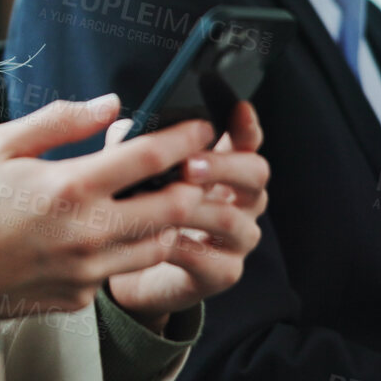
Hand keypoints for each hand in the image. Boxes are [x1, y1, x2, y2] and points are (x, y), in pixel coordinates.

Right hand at [0, 94, 221, 316]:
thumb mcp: (2, 143)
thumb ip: (62, 120)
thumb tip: (111, 104)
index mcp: (69, 186)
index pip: (151, 157)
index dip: (186, 138)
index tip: (203, 128)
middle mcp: (87, 232)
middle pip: (174, 207)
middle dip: (192, 183)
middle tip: (191, 168)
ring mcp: (86, 271)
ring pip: (158, 245)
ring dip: (167, 220)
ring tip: (157, 199)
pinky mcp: (80, 297)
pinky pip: (121, 270)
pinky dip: (125, 249)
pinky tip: (108, 233)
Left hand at [106, 101, 269, 326]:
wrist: (132, 268)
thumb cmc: (140, 209)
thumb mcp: (138, 174)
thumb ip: (138, 148)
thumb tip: (126, 128)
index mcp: (226, 168)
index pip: (247, 141)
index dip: (246, 125)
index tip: (238, 108)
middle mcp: (242, 200)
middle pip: (255, 174)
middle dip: (222, 165)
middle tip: (187, 165)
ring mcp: (238, 238)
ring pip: (230, 218)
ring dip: (194, 208)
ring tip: (164, 204)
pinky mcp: (223, 272)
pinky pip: (209, 258)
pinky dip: (180, 246)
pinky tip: (156, 240)